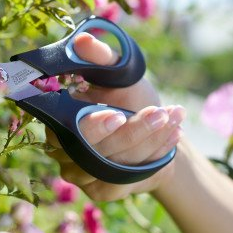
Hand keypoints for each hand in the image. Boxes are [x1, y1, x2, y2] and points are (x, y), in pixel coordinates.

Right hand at [44, 32, 184, 200]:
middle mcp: (62, 152)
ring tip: (175, 119)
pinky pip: (129, 181)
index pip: (67, 130)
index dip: (93, 126)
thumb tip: (83, 41)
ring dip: (150, 143)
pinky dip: (155, 159)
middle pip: (95, 153)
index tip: (118, 115)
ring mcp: (81, 175)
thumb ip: (100, 57)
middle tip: (161, 114)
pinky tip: (172, 138)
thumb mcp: (118, 71)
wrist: (151, 124)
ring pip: (116, 167)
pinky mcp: (102, 191)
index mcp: (57, 119)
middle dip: (133, 133)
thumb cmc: (127, 92)